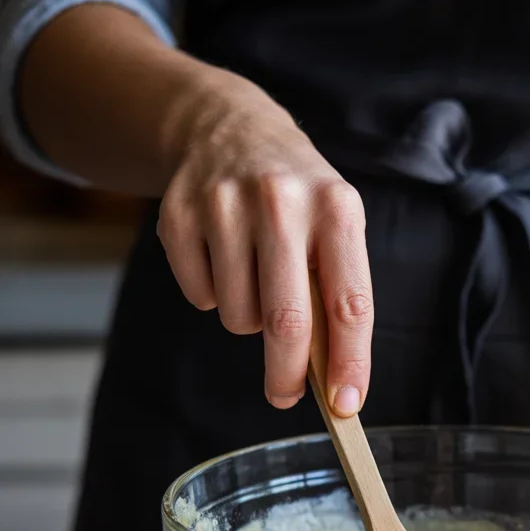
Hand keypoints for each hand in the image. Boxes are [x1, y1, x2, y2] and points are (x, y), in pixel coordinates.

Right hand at [157, 78, 371, 412]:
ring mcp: (224, 204)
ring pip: (239, 316)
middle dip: (286, 374)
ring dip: (250, 320)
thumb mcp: (334, 228)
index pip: (349, 303)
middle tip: (284, 396)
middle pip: (287, 321)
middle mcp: (282, 201)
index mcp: (337, 208)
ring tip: (256, 279)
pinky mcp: (178, 214)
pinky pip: (201, 297)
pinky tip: (222, 258)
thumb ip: (337, 296)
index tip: (346, 405)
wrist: (228, 126)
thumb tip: (335, 383)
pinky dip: (213, 296)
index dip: (350, 362)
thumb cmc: (298, 200)